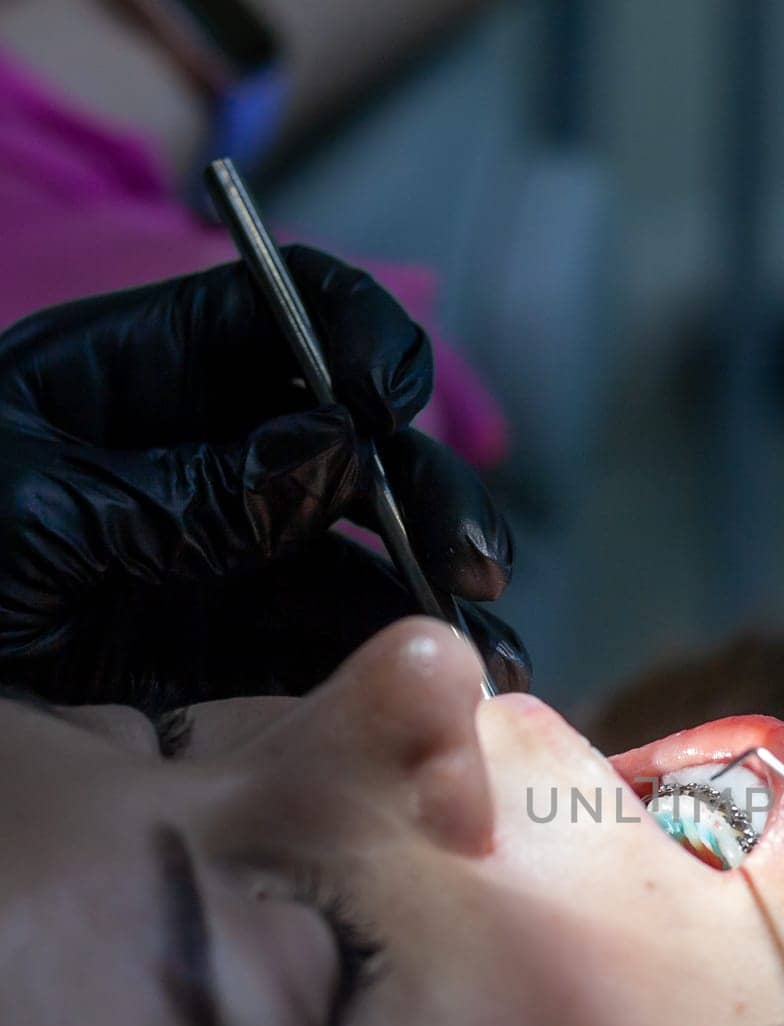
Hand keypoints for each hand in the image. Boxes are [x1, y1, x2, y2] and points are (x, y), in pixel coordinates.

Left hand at [0, 247, 528, 706]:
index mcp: (142, 379)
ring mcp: (223, 560)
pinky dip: (393, 674)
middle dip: (428, 495)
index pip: (289, 314)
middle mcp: (204, 459)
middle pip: (356, 445)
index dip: (361, 340)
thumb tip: (338, 448)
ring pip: (362, 561)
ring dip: (434, 603)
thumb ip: (187, 492)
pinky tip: (446, 699)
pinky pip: (330, 653)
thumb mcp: (33, 513)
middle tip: (473, 566)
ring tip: (485, 661)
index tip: (397, 405)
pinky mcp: (226, 655)